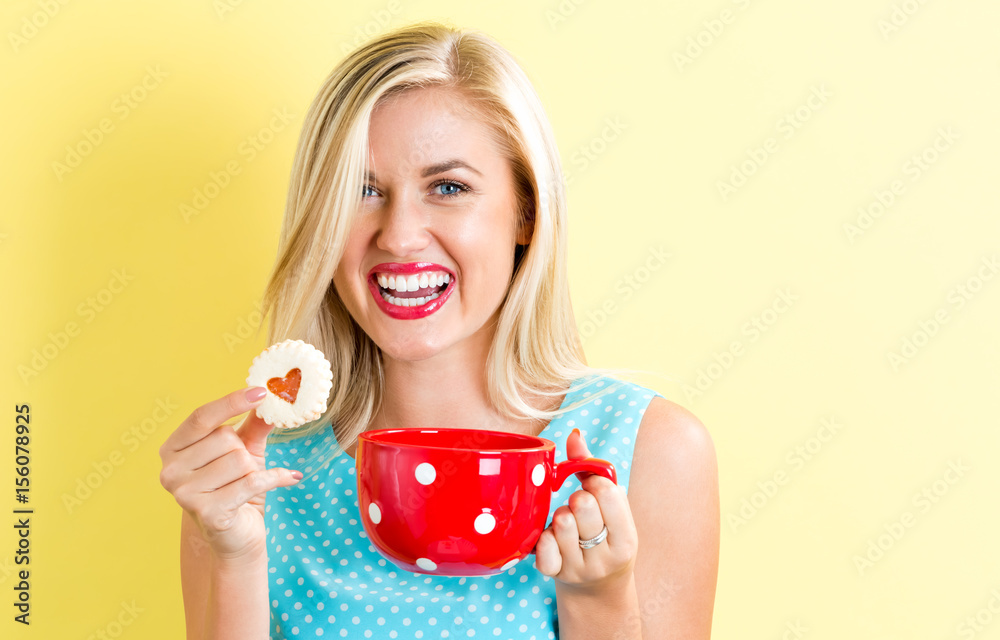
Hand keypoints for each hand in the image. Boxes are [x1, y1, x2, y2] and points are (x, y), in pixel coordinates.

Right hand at [158, 387, 302, 561]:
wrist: (238, 534)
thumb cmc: (236, 486)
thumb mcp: (245, 449)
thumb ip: (253, 423)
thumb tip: (271, 395)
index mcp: (173, 448)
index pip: (201, 417)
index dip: (231, 402)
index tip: (262, 392)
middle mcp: (170, 470)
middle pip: (225, 439)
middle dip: (244, 451)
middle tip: (242, 469)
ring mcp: (184, 494)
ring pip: (239, 461)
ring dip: (254, 470)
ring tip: (246, 484)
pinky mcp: (207, 512)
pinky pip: (252, 482)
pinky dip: (276, 478)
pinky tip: (288, 478)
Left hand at [534, 429, 638, 592]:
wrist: (598, 589)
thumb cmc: (605, 536)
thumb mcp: (612, 509)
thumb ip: (592, 469)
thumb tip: (574, 435)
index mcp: (627, 539)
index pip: (607, 492)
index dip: (594, 482)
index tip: (592, 489)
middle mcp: (605, 558)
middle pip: (582, 505)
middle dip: (577, 499)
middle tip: (579, 508)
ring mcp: (580, 569)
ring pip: (561, 521)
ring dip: (560, 515)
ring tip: (568, 523)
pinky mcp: (555, 575)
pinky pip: (542, 546)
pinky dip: (544, 536)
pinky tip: (553, 538)